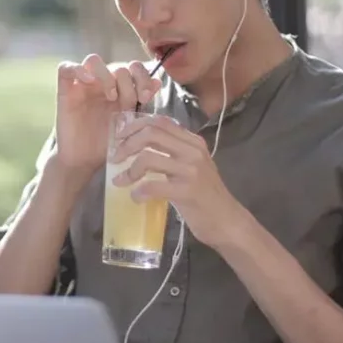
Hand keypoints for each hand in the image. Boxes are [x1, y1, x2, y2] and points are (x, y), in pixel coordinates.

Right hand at [53, 55, 162, 174]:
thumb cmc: (108, 144)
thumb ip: (141, 103)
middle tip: (129, 103)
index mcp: (120, 89)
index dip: (143, 77)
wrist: (85, 162)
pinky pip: (66, 68)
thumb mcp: (130, 124)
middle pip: (117, 65)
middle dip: (128, 82)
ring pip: (93, 60)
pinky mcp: (65, 91)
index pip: (134, 68)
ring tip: (111, 96)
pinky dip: (78, 69)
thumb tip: (158, 83)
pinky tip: (89, 81)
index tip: (146, 97)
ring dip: (107, 75)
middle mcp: (102, 84)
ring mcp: (83, 86)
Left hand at [108, 114, 249, 248]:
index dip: (135, 125)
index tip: (120, 137)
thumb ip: (172, 152)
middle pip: (151, 134)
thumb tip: (137, 144)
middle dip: (127, 144)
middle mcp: (193, 151)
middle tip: (115, 158)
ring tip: (120, 181)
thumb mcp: (191, 166)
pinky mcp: (188, 191)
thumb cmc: (204, 195)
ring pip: (148, 158)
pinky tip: (136, 197)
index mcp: (193, 141)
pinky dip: (139, 191)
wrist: (226, 221)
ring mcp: (192, 170)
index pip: (159, 122)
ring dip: (128, 170)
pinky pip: (153, 185)